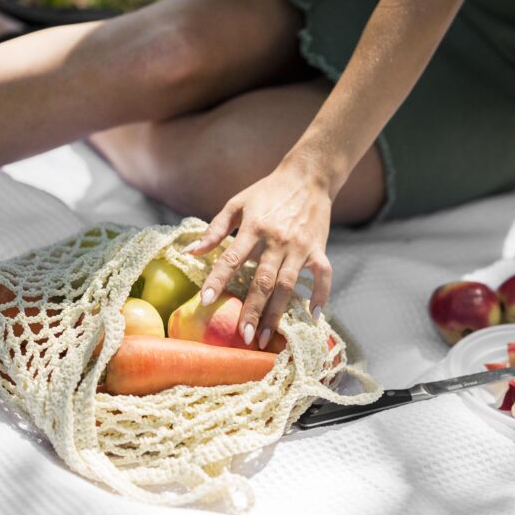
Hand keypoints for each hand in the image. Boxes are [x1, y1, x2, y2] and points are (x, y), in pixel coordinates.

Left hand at [187, 159, 334, 349]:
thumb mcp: (237, 204)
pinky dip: (321, 295)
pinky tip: (314, 316)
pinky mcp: (319, 249)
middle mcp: (277, 240)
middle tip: (242, 336)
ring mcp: (300, 247)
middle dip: (252, 309)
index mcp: (253, 227)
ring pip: (288, 285)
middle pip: (262, 280)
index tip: (205, 302)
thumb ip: (214, 229)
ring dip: (276, 312)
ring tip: (265, 337)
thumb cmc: (267, 192)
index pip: (231, 258)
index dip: (217, 280)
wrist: (308, 177)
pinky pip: (323, 276)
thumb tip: (190, 251)